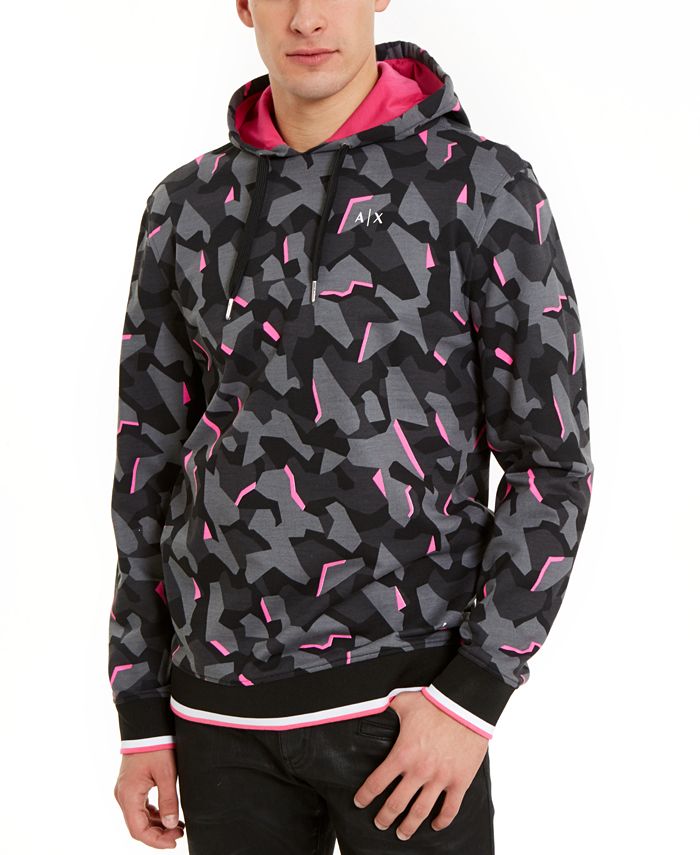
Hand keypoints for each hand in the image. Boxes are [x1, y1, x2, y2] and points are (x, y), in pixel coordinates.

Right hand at [113, 749, 184, 848]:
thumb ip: (169, 800)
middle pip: (138, 826)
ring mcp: (125, 791)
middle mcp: (123, 796)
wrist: (147, 725)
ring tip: (178, 826)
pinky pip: (140, 807)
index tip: (174, 842)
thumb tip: (171, 825)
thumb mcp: (167, 773)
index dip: (156, 841)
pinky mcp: (131, 786)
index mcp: (128, 795)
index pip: (139, 830)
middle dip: (158, 834)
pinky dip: (153, 815)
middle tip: (180, 834)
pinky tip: (168, 815)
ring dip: (157, 825)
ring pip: (139, 818)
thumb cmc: (157, 745)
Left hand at [353, 691, 487, 840]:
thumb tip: (374, 703)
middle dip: (384, 817)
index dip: (365, 796)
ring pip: (420, 812)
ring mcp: (440, 779)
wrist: (465, 705)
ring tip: (402, 833)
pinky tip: (435, 825)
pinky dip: (441, 821)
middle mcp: (419, 771)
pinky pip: (450, 809)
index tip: (360, 802)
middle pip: (396, 804)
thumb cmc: (434, 702)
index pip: (376, 783)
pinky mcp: (460, 781)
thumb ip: (387, 707)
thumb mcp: (403, 702)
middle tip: (379, 824)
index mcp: (402, 754)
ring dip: (409, 826)